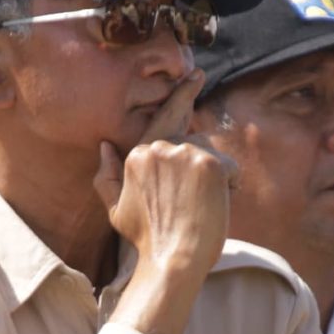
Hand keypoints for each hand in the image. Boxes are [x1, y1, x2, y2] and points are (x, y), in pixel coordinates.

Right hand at [97, 71, 231, 270]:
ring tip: (200, 207)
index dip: (184, 94)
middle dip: (201, 168)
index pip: (165, 118)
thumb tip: (104, 147)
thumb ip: (107, 177)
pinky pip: (230, 168)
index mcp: (136, 154)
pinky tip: (216, 204)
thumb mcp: (116, 210)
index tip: (198, 73)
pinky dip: (229, 187)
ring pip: (212, 155)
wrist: (171, 259)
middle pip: (194, 143)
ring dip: (214, 179)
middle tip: (193, 202)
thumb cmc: (146, 240)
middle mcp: (158, 147)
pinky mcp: (209, 162)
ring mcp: (183, 152)